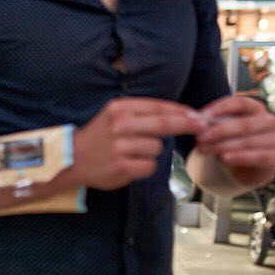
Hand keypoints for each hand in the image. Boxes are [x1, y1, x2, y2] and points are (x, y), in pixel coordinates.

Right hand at [64, 99, 206, 191]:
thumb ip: (142, 114)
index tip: (198, 116)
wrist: (72, 158)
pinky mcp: (122, 166)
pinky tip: (130, 165)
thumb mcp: (115, 115)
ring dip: (152, 152)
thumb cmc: (99, 137)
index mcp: (120, 108)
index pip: (158, 107)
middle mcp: (120, 124)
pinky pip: (150, 165)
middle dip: (186, 124)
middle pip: (164, 124)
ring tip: (133, 153)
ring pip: (157, 147)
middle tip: (202, 126)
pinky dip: (145, 166)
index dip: (181, 112)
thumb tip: (180, 115)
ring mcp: (121, 146)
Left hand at [194, 95, 274, 184]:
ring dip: (222, 146)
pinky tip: (224, 158)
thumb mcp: (221, 129)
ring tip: (203, 150)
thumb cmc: (232, 141)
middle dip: (219, 131)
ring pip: (247, 141)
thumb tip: (193, 118)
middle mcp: (268, 121)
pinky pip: (257, 156)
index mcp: (255, 108)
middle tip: (199, 138)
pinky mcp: (273, 157)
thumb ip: (211, 122)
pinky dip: (239, 157)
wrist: (245, 166)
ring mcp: (274, 139)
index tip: (200, 117)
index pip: (239, 103)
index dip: (219, 109)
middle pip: (243, 123)